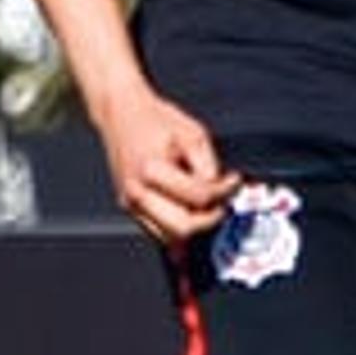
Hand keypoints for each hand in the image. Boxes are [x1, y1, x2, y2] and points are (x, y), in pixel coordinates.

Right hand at [96, 89, 240, 247]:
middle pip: (184, 228)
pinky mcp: (130, 209)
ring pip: (170, 239)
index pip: (199, 197)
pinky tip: (187, 231)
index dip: (225, 191)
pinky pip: (158, 235)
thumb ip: (209, 166)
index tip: (234, 182)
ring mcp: (130, 204)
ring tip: (206, 210)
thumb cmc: (154, 121)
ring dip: (193, 230)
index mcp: (151, 170)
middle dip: (210, 218)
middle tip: (222, 203)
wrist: (121, 115)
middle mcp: (137, 192)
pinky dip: (176, 235)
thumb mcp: (192, 134)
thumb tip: (222, 191)